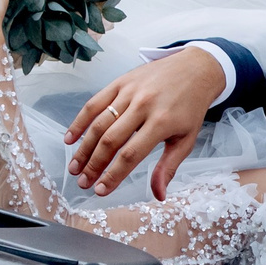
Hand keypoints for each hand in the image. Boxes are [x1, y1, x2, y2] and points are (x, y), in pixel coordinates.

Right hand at [64, 47, 228, 198]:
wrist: (195, 69)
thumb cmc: (190, 107)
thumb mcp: (187, 139)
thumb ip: (169, 167)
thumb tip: (158, 195)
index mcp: (162, 122)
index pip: (131, 155)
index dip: (113, 175)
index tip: (101, 191)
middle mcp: (143, 105)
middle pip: (110, 140)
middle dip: (94, 165)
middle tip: (83, 183)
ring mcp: (129, 92)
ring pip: (99, 123)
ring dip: (83, 148)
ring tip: (74, 167)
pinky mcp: (120, 82)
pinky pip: (94, 103)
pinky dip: (80, 121)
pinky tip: (70, 138)